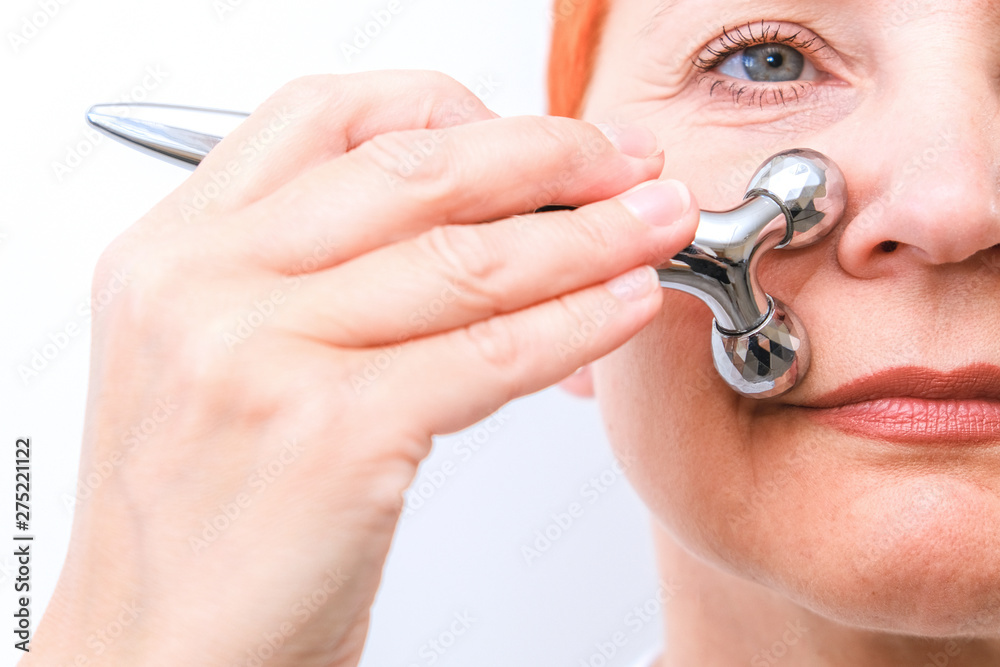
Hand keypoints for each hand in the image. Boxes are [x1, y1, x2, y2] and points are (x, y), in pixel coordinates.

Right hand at [25, 70, 697, 665]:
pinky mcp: (334, 434)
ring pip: (469, 259)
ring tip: (654, 225)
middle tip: (622, 159)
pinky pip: (491, 352)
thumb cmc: (204, 515)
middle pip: (413, 168)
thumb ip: (314, 274)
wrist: (164, 647)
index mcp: (174, 250)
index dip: (448, 105)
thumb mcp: (221, 357)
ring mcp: (264, 354)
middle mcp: (205, 285)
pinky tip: (623, 304)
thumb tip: (472, 218)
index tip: (527, 134)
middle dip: (546, 153)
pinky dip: (576, 321)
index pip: (324, 115)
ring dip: (589, 235)